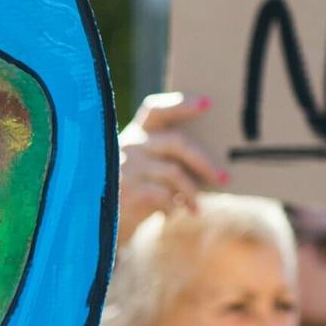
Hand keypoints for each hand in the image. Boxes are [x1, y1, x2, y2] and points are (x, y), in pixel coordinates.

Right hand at [118, 93, 225, 241]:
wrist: (101, 222)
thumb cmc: (136, 191)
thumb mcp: (148, 168)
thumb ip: (168, 158)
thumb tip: (213, 166)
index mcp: (137, 133)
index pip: (155, 109)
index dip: (180, 104)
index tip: (207, 103)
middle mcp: (130, 145)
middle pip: (176, 142)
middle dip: (204, 162)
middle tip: (224, 178)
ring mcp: (126, 167)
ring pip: (174, 172)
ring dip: (192, 192)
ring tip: (197, 206)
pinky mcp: (125, 192)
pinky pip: (163, 194)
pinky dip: (173, 206)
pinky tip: (174, 212)